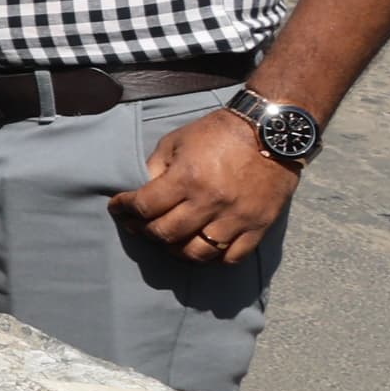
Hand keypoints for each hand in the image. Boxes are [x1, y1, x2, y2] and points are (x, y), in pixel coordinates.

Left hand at [113, 109, 297, 267]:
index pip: (145, 207)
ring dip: (175, 250)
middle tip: (137, 226)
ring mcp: (236, 217)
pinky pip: (231, 257)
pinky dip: (213, 259)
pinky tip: (201, 248)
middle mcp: (210, 202)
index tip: (117, 208)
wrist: (271, 131)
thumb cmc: (220, 132)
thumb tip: (142, 191)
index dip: (124, 209)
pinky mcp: (259, 226)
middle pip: (166, 234)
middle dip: (144, 232)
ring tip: (168, 241)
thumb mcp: (177, 140)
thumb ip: (157, 167)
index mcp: (187, 178)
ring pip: (197, 253)